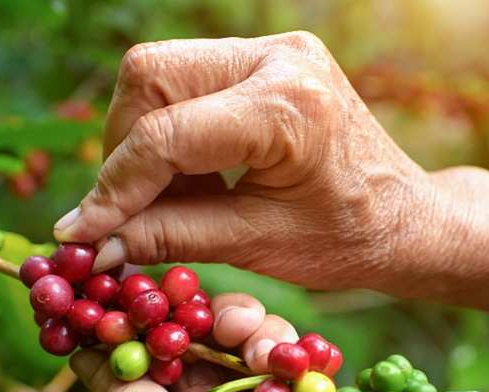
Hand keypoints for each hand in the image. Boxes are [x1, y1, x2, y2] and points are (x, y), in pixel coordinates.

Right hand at [53, 32, 451, 295]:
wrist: (406, 219)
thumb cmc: (347, 240)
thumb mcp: (255, 246)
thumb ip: (168, 237)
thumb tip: (92, 243)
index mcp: (288, 106)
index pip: (166, 136)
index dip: (114, 189)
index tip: (82, 235)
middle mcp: (279, 57)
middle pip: (148, 76)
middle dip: (123, 150)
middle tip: (129, 212)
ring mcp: (273, 49)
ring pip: (158, 72)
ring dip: (144, 140)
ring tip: (173, 202)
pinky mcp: (265, 58)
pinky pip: (187, 81)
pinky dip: (171, 133)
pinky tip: (195, 181)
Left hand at [69, 292, 408, 391]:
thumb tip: (83, 347)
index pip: (142, 373)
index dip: (144, 327)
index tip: (144, 283)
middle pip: (198, 358)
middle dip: (214, 331)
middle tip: (236, 321)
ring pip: (247, 361)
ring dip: (259, 344)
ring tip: (271, 348)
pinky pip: (291, 381)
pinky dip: (296, 366)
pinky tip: (303, 364)